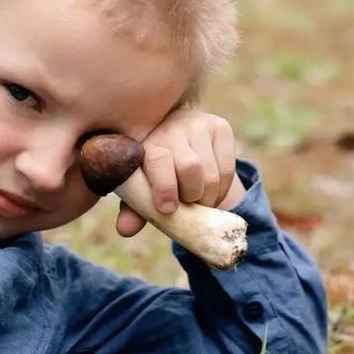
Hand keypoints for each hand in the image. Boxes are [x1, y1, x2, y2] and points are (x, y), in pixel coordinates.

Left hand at [115, 109, 245, 237]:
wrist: (179, 142)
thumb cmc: (155, 171)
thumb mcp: (142, 188)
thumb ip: (134, 208)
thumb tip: (125, 229)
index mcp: (145, 140)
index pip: (158, 160)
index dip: (165, 187)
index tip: (167, 208)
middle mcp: (171, 126)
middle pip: (190, 168)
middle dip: (191, 196)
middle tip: (187, 204)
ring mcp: (198, 124)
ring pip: (211, 174)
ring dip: (207, 198)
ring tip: (198, 201)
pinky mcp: (221, 127)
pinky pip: (227, 169)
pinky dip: (222, 190)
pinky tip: (212, 191)